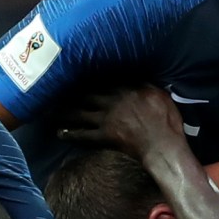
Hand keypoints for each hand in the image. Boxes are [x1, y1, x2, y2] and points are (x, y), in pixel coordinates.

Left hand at [58, 84, 186, 156]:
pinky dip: (70, 134)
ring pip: (80, 112)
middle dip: (71, 92)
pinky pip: (83, 134)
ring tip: (51, 110)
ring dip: (64, 111)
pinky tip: (59, 133)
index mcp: (126, 88)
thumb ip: (146, 84)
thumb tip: (138, 75)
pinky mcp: (104, 136)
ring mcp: (107, 118)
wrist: (163, 145)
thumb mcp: (160, 94)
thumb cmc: (167, 121)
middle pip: (87, 94)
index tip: (78, 73)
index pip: (104, 79)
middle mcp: (112, 100)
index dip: (90, 77)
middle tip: (56, 89)